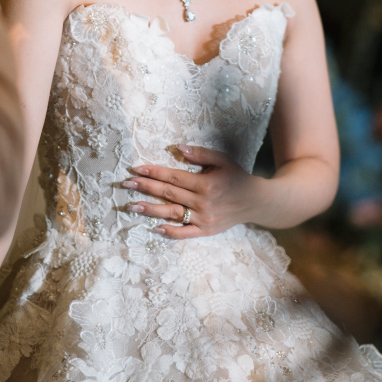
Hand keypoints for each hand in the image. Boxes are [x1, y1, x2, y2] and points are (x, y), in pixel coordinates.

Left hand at [121, 145, 262, 239]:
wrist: (256, 202)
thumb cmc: (236, 177)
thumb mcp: (222, 160)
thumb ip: (200, 154)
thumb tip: (178, 148)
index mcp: (205, 183)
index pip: (173, 177)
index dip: (153, 172)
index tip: (136, 168)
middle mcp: (202, 202)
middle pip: (168, 193)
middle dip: (145, 187)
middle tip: (125, 183)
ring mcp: (203, 219)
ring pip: (172, 213)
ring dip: (149, 209)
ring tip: (131, 205)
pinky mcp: (206, 231)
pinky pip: (185, 233)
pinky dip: (169, 232)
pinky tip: (154, 228)